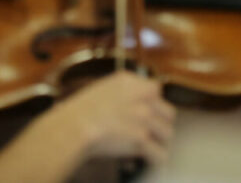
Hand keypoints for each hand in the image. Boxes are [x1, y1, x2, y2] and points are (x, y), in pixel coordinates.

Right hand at [36, 71, 174, 166]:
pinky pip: (160, 154)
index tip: (145, 113)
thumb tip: (130, 107)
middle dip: (160, 124)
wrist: (73, 127)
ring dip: (157, 142)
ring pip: (167, 134)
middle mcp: (142, 97)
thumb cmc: (78, 112)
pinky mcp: (141, 139)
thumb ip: (121, 93)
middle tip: (149, 133)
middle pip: (168, 113)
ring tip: (146, 148)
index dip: (151, 104)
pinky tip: (146, 160)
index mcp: (130, 81)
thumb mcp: (101, 89)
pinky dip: (153, 159)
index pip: (156, 90)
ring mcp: (144, 118)